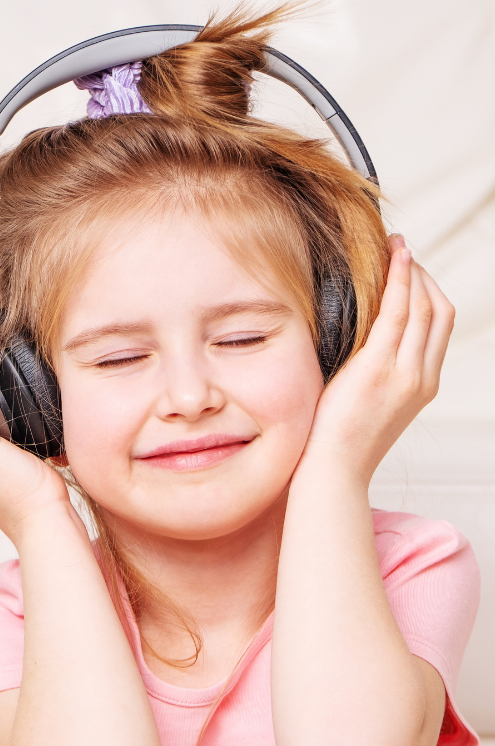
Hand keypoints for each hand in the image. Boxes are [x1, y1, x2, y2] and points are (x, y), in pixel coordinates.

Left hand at [301, 235, 454, 484]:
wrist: (335, 469)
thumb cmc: (342, 437)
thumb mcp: (373, 401)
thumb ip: (380, 371)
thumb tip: (364, 338)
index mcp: (423, 384)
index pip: (439, 324)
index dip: (430, 290)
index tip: (411, 269)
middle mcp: (422, 377)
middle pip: (438, 310)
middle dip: (423, 276)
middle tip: (401, 253)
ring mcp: (405, 374)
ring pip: (422, 307)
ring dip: (411, 271)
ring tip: (395, 247)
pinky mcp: (379, 370)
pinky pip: (396, 314)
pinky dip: (399, 281)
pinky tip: (393, 259)